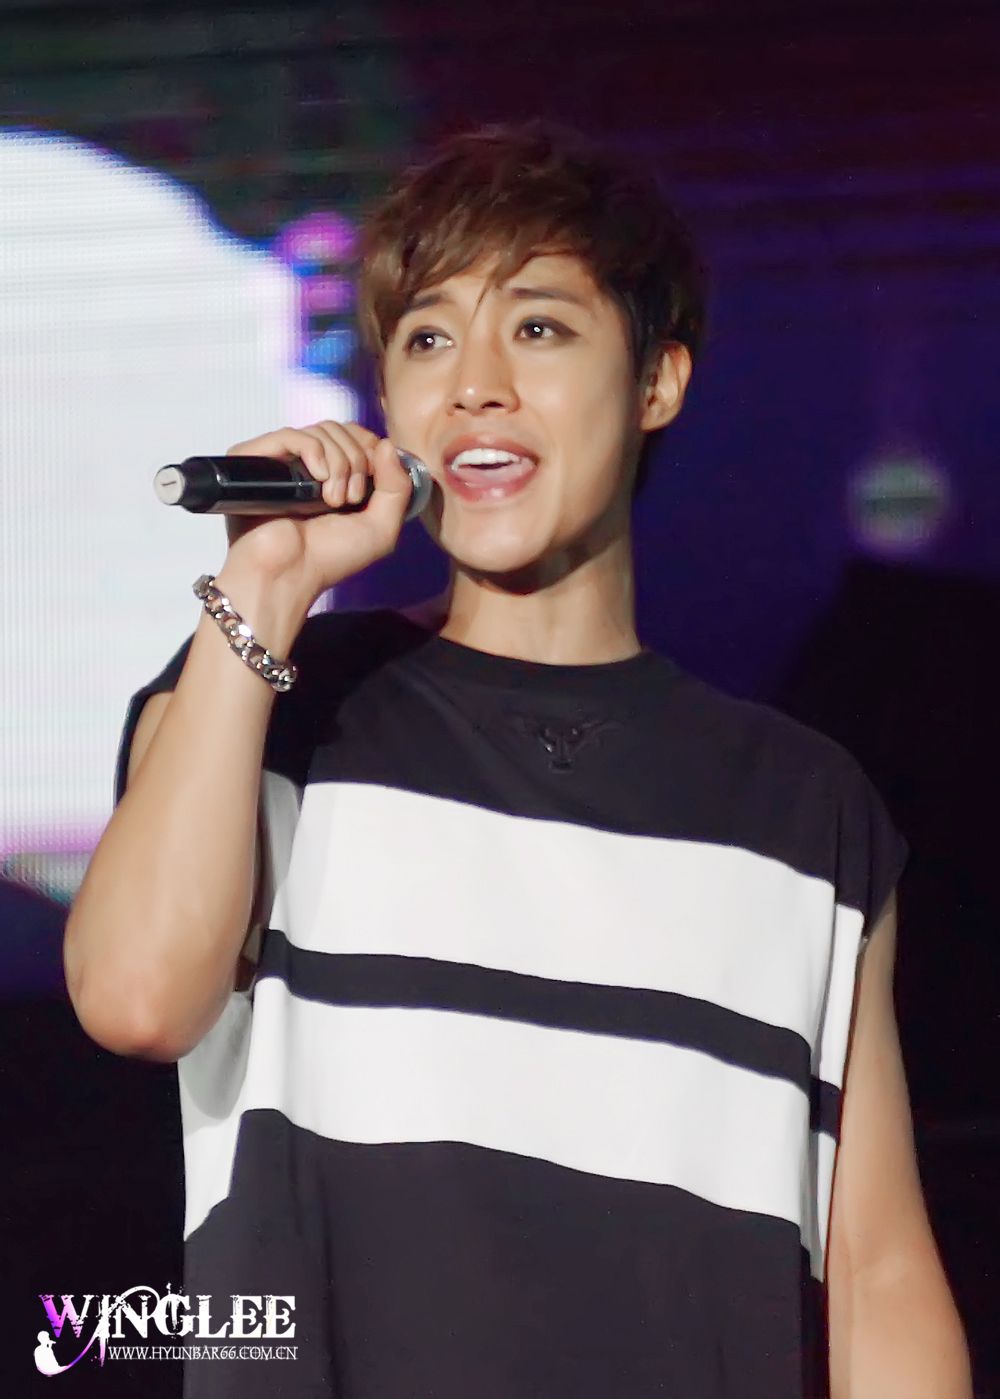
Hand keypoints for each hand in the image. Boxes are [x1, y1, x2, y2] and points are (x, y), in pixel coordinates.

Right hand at [222, 421, 413, 603]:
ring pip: (321, 430)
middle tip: (350, 499)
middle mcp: (306, 465)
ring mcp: (280, 461)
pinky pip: (291, 434)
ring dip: (339, 463)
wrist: (287, 575)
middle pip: (341, 429)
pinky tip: (318, 479)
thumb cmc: (329, 559)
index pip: (355, 435)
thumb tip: (388, 444)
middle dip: (357, 460)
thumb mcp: (381, 528)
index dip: (370, 448)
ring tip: (332, 500)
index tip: (372, 480)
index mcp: (333, 476)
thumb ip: (397, 487)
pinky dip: (313, 451)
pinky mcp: (255, 460)